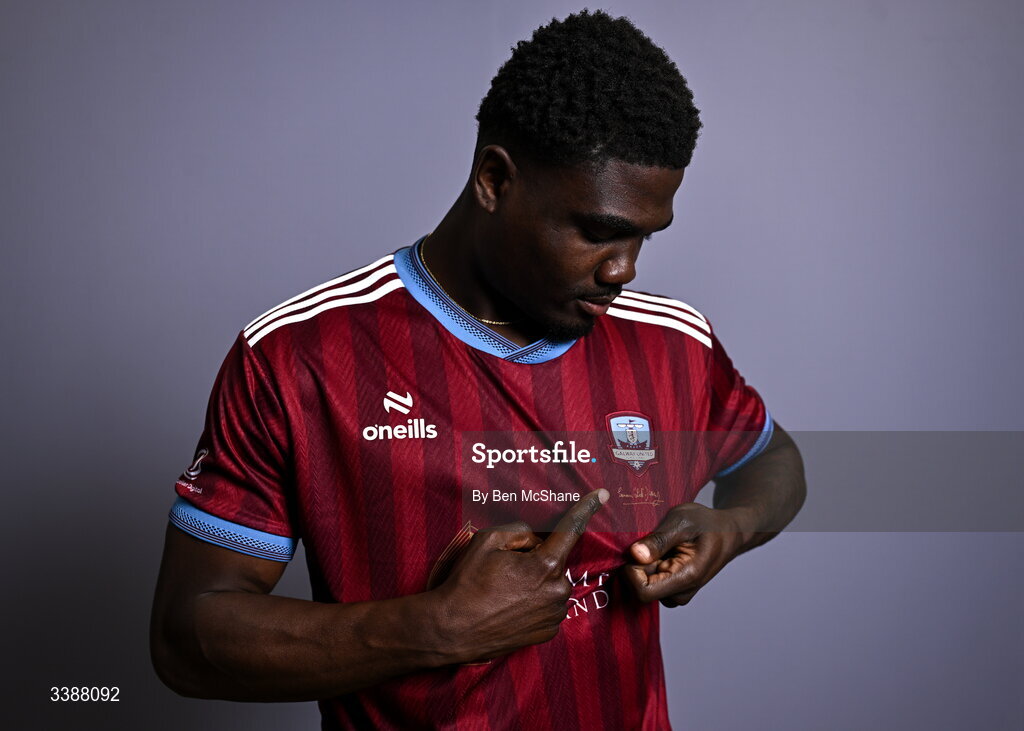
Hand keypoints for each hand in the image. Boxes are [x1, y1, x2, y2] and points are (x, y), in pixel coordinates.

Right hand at [433, 489, 607, 662]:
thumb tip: (536, 541)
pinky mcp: (548, 632)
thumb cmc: (468, 583)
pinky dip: (535, 601)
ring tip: (504, 592)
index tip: (602, 494)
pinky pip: (548, 606)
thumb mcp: (487, 540)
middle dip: (536, 558)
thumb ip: (520, 531)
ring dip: (536, 582)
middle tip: (505, 570)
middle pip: (554, 560)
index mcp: (546, 565)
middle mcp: (558, 590)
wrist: (453, 629)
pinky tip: (510, 606)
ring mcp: (555, 614)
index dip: (586, 508)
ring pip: (552, 584)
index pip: (571, 530)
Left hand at [623, 503, 745, 607]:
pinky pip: (651, 584)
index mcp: (686, 578)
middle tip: (651, 543)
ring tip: (661, 547)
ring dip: (644, 567)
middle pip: (642, 590)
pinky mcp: (674, 589)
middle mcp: (681, 592)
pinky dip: (650, 568)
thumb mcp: (682, 521)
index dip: (632, 572)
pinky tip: (662, 553)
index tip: (637, 550)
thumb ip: (659, 540)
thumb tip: (635, 555)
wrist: (729, 532)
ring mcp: (678, 593)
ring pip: (645, 587)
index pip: (644, 592)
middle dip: (638, 567)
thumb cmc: (708, 524)